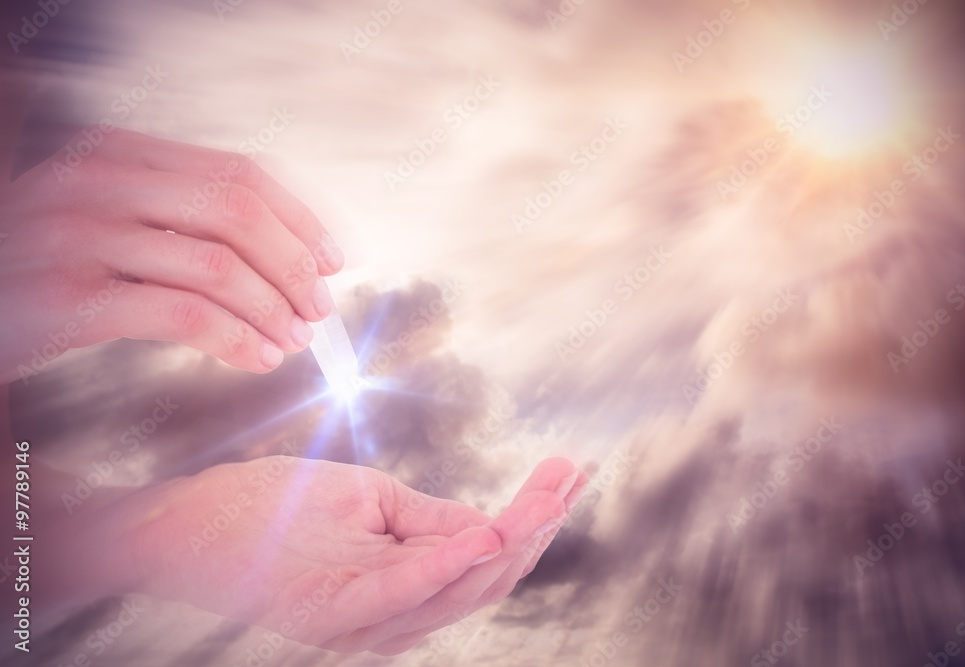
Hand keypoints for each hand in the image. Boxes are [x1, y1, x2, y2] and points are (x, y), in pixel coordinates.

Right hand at [0, 128, 343, 382]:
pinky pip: (184, 315)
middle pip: (237, 211)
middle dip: (293, 264)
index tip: (332, 260)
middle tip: (319, 308)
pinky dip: (237, 339)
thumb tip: (283, 254)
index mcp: (115, 155)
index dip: (299, 219)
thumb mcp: (104, 225)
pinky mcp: (67, 298)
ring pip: (217, 264)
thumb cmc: (44, 272)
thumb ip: (175, 221)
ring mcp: (77, 237)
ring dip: (272, 309)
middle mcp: (96, 182)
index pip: (238, 174)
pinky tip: (258, 359)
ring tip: (294, 341)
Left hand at [124, 456, 586, 653]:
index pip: (486, 563)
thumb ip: (429, 520)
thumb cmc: (277, 510)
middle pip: (484, 581)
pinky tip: (480, 534)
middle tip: (571, 478)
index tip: (568, 473)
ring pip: (455, 589)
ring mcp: (362, 621)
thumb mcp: (370, 502)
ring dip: (508, 540)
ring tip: (547, 497)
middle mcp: (391, 617)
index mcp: (403, 590)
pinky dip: (443, 565)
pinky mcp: (329, 610)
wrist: (191, 522)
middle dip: (535, 529)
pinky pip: (397, 593)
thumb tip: (489, 521)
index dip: (533, 523)